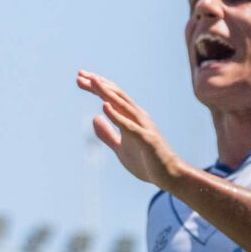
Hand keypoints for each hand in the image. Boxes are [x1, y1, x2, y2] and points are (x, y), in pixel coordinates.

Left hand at [78, 70, 187, 191]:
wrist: (170, 177)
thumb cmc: (147, 162)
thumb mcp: (121, 148)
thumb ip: (108, 134)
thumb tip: (94, 118)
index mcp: (132, 118)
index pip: (112, 97)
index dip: (96, 87)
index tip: (80, 78)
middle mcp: (138, 117)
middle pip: (116, 95)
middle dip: (98, 84)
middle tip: (79, 74)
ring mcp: (143, 127)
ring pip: (122, 105)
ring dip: (106, 92)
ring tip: (92, 81)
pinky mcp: (147, 139)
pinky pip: (129, 126)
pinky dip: (116, 115)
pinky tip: (104, 106)